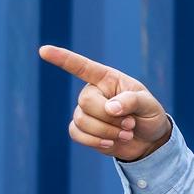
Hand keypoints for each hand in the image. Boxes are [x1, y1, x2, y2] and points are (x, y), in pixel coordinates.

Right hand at [40, 45, 171, 161]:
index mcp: (107, 79)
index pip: (82, 66)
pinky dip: (95, 141)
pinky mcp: (82, 130)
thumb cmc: (149, 115)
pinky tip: (110, 143)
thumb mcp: (149, 105)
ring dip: (108, 131)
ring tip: (127, 133)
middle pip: (86, 101)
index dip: (62, 58)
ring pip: (82, 120)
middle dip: (110, 117)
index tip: (44, 50)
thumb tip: (110, 108)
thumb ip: (132, 101)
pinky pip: (76, 133)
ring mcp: (85, 111)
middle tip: (131, 123)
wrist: (149, 140)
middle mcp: (93, 92)